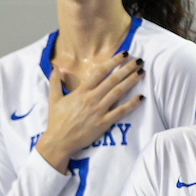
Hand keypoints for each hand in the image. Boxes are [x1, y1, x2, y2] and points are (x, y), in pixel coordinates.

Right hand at [35, 52, 143, 172]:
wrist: (59, 141)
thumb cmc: (56, 121)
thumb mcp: (53, 98)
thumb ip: (54, 81)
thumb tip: (55, 67)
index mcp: (81, 91)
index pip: (100, 71)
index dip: (113, 61)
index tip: (124, 54)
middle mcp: (91, 98)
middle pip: (113, 79)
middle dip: (127, 68)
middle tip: (138, 61)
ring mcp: (98, 111)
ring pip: (118, 92)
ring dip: (131, 81)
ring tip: (142, 73)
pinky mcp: (104, 123)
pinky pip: (121, 112)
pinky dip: (132, 104)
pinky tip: (141, 97)